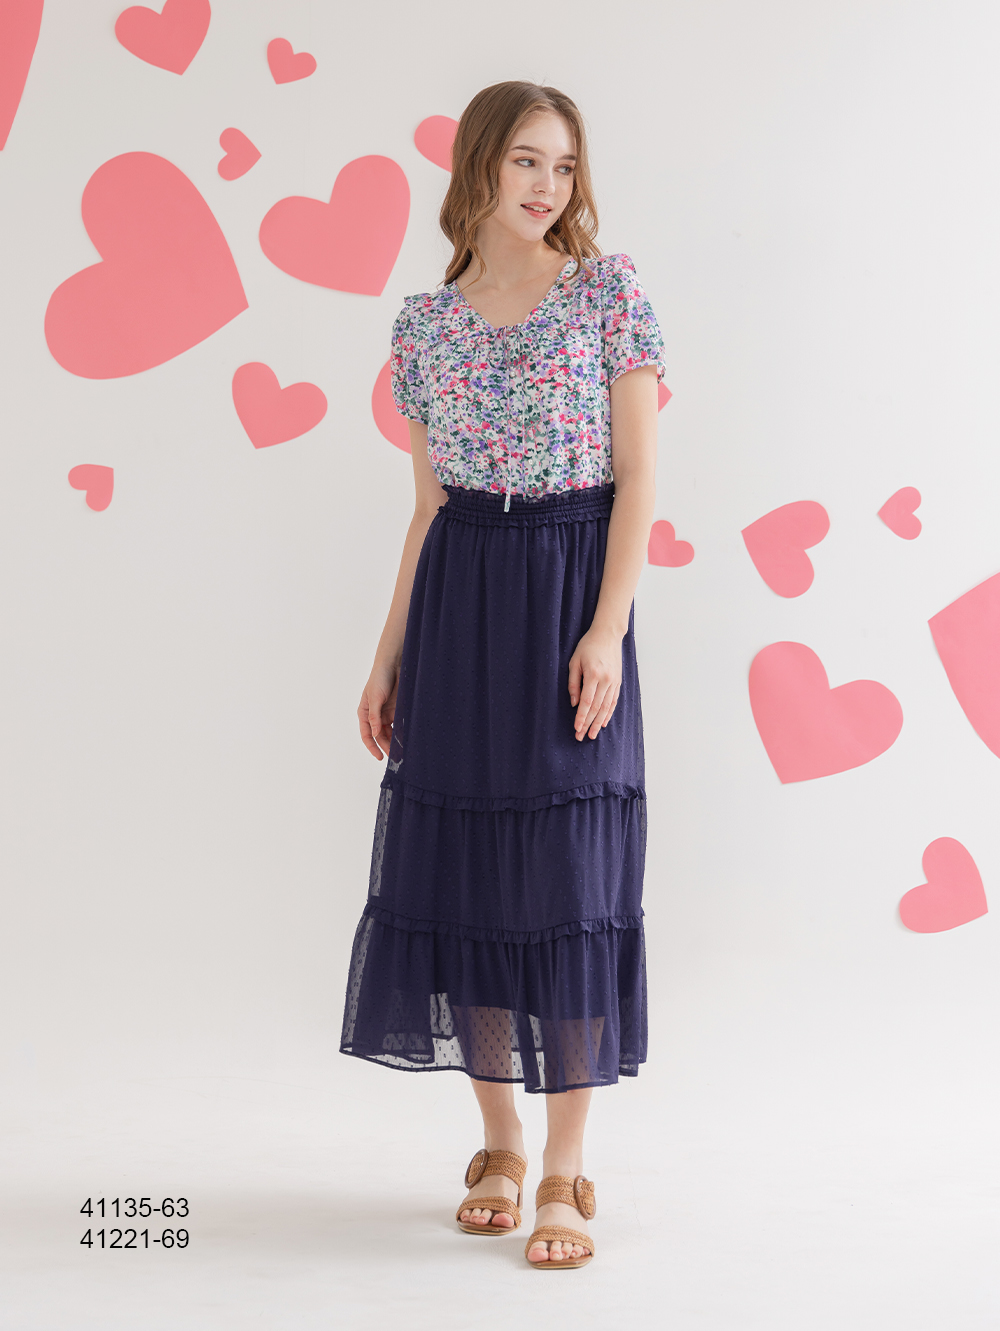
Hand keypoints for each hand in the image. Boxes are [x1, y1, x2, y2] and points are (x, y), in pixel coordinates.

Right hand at [358, 661, 398, 758]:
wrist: (393, 664)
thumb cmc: (379, 678)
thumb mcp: (375, 697)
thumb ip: (374, 716)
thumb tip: (374, 734)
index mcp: (365, 713)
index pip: (366, 734)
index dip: (372, 747)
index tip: (380, 757)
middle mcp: (375, 715)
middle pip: (379, 736)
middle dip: (386, 747)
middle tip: (395, 757)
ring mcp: (386, 713)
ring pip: (390, 732)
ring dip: (394, 742)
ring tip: (402, 751)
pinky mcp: (397, 710)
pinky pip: (399, 725)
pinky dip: (402, 732)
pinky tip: (407, 739)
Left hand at [567, 626, 621, 740]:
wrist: (607, 635)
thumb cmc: (587, 646)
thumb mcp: (574, 661)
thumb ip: (573, 683)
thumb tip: (573, 703)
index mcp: (593, 675)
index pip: (587, 701)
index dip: (581, 717)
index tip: (576, 728)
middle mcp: (606, 680)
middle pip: (597, 708)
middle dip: (588, 724)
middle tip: (581, 737)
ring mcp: (614, 682)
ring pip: (606, 707)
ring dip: (599, 722)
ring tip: (592, 734)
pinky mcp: (618, 682)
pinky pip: (613, 701)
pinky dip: (608, 713)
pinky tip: (604, 723)